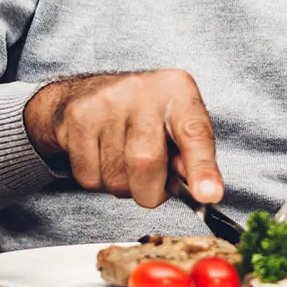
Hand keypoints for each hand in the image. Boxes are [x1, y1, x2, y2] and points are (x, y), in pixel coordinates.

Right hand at [24, 71, 223, 208]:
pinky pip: (90, 178)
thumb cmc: (147, 116)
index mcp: (178, 92)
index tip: (209, 195)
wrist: (91, 91)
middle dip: (151, 191)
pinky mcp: (77, 118)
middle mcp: (142, 92)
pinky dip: (100, 181)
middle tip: (153, 183)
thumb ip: (193, 155)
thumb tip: (201, 191)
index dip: (202, 168)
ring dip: (125, 187)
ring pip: (115, 179)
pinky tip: (104, 157)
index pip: (194, 134)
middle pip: (146, 163)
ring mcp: (106, 103)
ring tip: (126, 161)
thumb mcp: (179, 123)